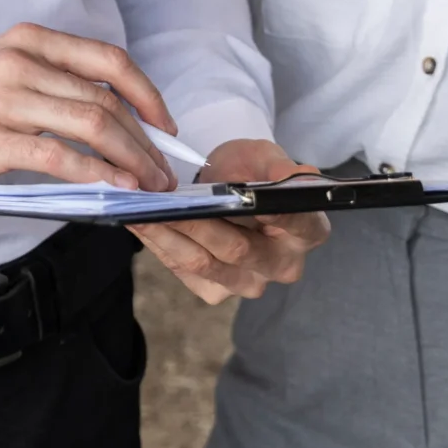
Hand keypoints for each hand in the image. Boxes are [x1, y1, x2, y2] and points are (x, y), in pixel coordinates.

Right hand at [0, 23, 174, 193]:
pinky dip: (98, 173)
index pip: (107, 59)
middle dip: (146, 138)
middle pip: (105, 98)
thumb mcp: (0, 72)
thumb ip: (48, 81)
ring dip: (132, 158)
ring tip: (149, 185)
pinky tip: (117, 188)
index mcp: (27, 41)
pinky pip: (60, 156)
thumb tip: (108, 113)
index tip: (165, 124)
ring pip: (92, 124)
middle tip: (164, 170)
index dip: (146, 92)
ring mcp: (5, 99)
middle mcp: (19, 62)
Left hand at [130, 137, 329, 303]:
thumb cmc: (250, 172)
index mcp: (308, 230)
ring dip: (168, 235)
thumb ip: (277, 165)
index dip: (273, 213)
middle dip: (195, 222)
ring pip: (204, 263)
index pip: (296, 223)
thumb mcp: (264, 157)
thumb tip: (297, 175)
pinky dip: (159, 245)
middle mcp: (283, 265)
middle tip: (161, 201)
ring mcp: (249, 283)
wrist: (227, 193)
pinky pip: (183, 270)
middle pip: (237, 249)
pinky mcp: (215, 290)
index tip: (246, 198)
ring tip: (139, 211)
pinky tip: (140, 223)